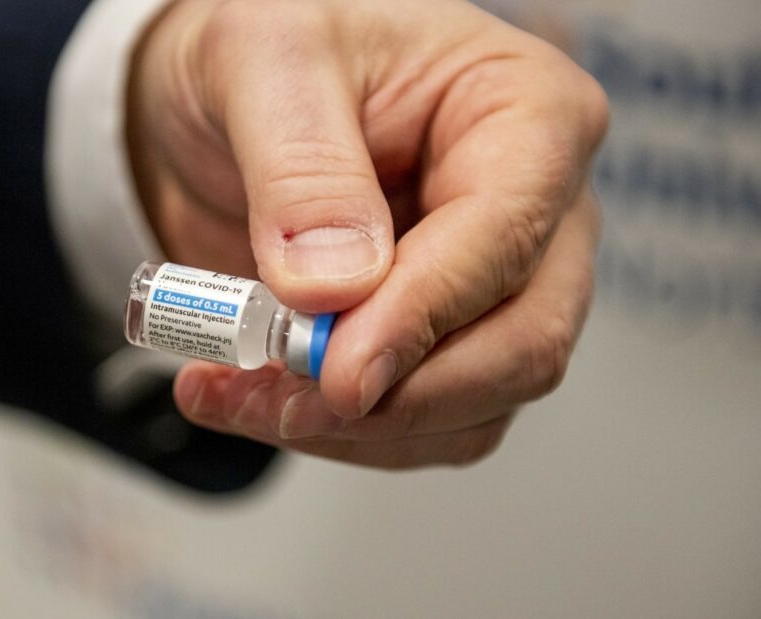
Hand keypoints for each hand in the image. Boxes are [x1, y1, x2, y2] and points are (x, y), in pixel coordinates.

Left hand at [126, 0, 607, 467]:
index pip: (506, 236)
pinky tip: (251, 398)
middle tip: (283, 402)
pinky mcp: (439, 338)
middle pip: (522, 344)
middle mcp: (532, 209)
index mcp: (524, 113)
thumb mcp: (268, 61)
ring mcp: (493, 284)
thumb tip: (335, 287)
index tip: (339, 372)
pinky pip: (418, 420)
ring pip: (475, 404)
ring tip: (235, 392)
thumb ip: (303, 168)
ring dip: (356, 429)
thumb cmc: (274, 44)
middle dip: (398, 396)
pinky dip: (337, 432)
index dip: (423, 317)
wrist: (229, 95)